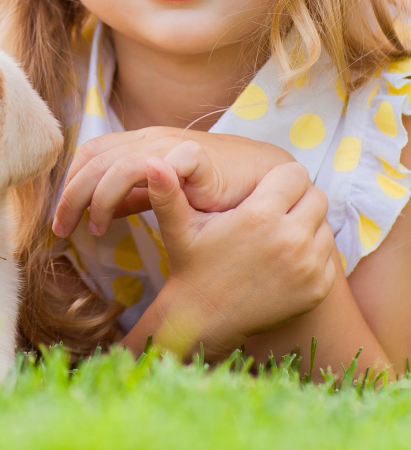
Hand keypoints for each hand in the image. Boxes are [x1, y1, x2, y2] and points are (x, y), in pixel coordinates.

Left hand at [52, 127, 293, 237]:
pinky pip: (149, 166)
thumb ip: (135, 198)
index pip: (90, 155)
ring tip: (93, 228)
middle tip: (61, 229)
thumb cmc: (216, 190)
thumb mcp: (165, 195)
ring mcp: (169, 144)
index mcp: (139, 143)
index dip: (70, 184)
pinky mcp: (192, 156)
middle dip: (70, 195)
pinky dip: (125, 191)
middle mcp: (149, 139)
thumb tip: (101, 212)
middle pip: (93, 159)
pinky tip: (121, 217)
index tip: (61, 219)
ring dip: (94, 197)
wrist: (267, 180)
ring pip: (113, 164)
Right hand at [141, 156, 336, 356]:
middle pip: (316, 195)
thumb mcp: (176, 225)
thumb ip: (166, 190)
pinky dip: (312, 252)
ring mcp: (308, 267)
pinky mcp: (318, 288)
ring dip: (306, 223)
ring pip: (324, 224)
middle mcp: (291, 239)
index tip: (264, 188)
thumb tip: (150, 161)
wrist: (206, 317)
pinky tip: (284, 257)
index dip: (280, 177)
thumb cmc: (191, 263)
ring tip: (277, 231)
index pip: (294, 174)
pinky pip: (327, 255)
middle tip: (273, 207)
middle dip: (297, 197)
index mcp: (259, 216)